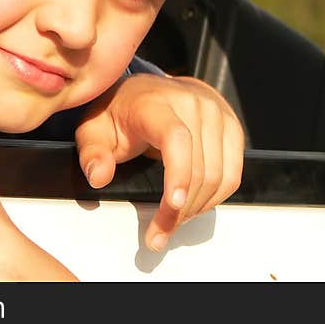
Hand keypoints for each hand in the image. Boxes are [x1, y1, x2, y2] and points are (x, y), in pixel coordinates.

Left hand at [74, 73, 243, 251]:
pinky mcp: (232, 127)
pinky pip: (232, 174)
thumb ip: (92, 152)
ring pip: (218, 175)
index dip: (179, 174)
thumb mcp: (94, 128)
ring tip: (173, 222)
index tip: (173, 205)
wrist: (150, 90)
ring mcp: (216, 113)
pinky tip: (193, 206)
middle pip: (198, 167)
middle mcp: (192, 103)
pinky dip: (214, 198)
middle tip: (158, 233)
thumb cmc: (121, 111)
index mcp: (156, 103)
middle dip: (179, 210)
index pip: (176, 138)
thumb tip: (100, 176)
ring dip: (197, 208)